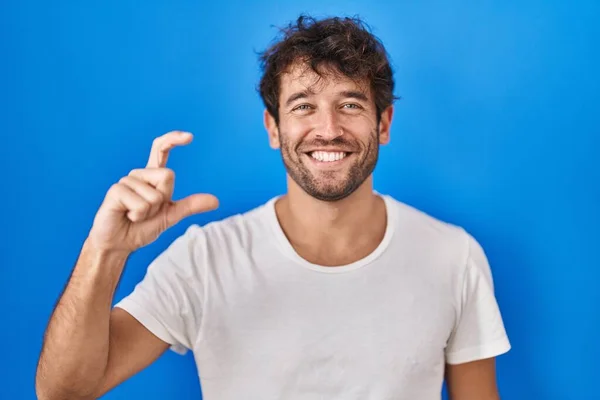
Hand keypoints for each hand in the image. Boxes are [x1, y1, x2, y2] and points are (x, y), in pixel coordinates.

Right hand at [87, 131, 218, 252]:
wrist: (120, 244)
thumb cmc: (141, 228)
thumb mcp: (170, 216)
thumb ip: (190, 206)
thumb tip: (215, 201)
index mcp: (151, 177)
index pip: (161, 150)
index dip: (173, 140)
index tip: (190, 137)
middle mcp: (139, 175)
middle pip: (168, 175)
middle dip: (163, 200)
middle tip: (147, 212)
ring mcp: (126, 181)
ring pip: (155, 194)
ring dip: (149, 212)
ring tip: (134, 215)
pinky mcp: (116, 190)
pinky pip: (140, 203)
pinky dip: (138, 215)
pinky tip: (126, 215)